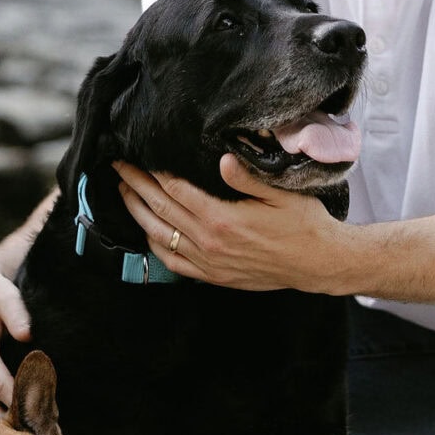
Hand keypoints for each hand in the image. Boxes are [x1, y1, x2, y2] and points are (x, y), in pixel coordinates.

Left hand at [113, 156, 354, 292]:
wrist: (316, 262)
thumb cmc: (302, 223)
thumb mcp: (281, 193)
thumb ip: (248, 177)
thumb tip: (223, 159)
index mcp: (222, 219)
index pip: (174, 190)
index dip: (152, 172)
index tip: (137, 157)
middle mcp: (209, 242)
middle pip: (160, 209)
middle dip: (135, 186)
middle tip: (118, 168)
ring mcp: (208, 262)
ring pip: (159, 235)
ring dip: (137, 212)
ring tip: (124, 193)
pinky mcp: (213, 276)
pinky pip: (172, 262)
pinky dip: (154, 245)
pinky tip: (147, 231)